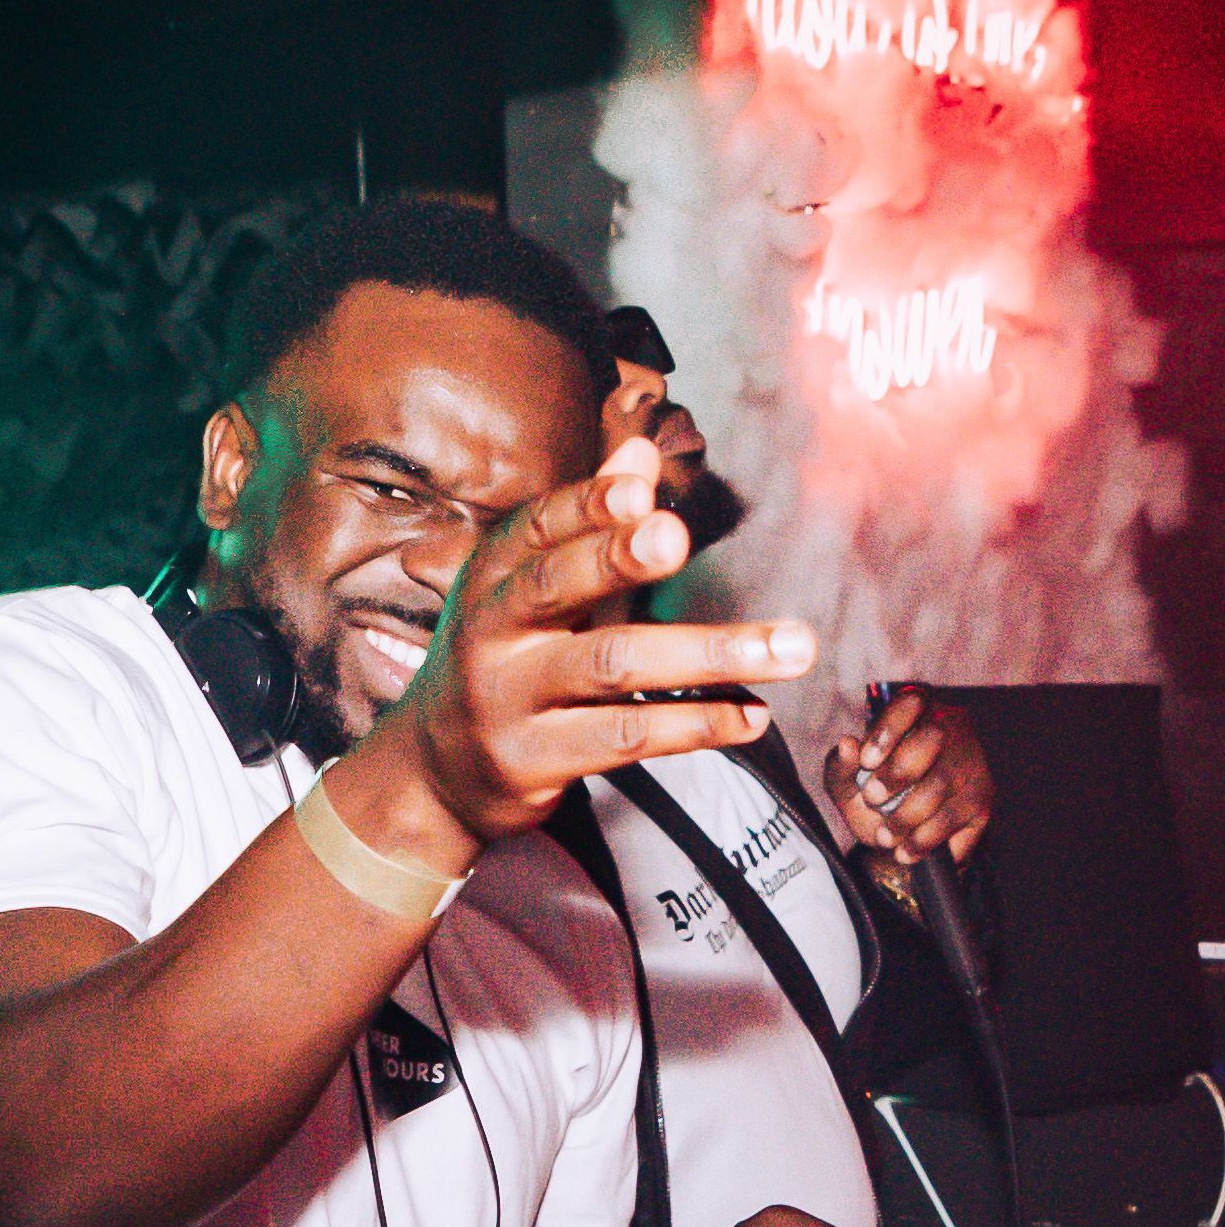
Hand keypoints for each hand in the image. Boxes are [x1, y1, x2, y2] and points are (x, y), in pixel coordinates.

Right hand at [383, 436, 816, 846]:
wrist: (436, 773)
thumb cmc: (503, 663)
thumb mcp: (529, 591)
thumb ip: (590, 524)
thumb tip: (642, 452)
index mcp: (492, 576)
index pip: (538, 528)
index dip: (588, 504)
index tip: (641, 487)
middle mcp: (491, 632)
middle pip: (557, 586)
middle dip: (616, 558)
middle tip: (678, 537)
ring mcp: (508, 700)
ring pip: (610, 665)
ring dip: (707, 653)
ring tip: (790, 649)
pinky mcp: (532, 761)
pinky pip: (625, 736)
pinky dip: (695, 724)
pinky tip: (750, 715)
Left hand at [825, 689, 991, 865]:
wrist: (900, 840)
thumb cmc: (873, 801)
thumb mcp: (847, 786)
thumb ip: (841, 766)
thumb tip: (847, 744)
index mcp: (915, 713)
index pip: (911, 701)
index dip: (888, 729)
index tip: (867, 761)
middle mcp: (951, 728)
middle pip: (933, 737)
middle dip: (898, 772)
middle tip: (873, 799)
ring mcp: (972, 761)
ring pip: (942, 782)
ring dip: (907, 814)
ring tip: (886, 835)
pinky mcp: (982, 797)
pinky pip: (953, 816)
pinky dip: (924, 839)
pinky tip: (906, 851)